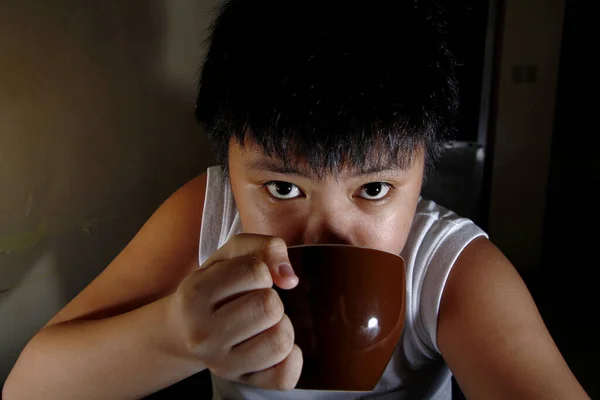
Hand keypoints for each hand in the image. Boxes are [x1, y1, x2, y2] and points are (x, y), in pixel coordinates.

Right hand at [168, 233, 302, 390]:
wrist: (186, 329)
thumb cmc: (216, 284)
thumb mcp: (232, 254)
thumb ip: (266, 247)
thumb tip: (289, 278)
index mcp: (196, 293)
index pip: (255, 272)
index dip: (262, 271)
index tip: (250, 279)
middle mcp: (202, 333)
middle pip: (269, 307)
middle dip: (271, 298)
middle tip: (256, 301)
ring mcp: (221, 363)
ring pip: (280, 341)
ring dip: (281, 326)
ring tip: (264, 323)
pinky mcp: (242, 381)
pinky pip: (284, 376)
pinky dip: (292, 358)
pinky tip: (274, 343)